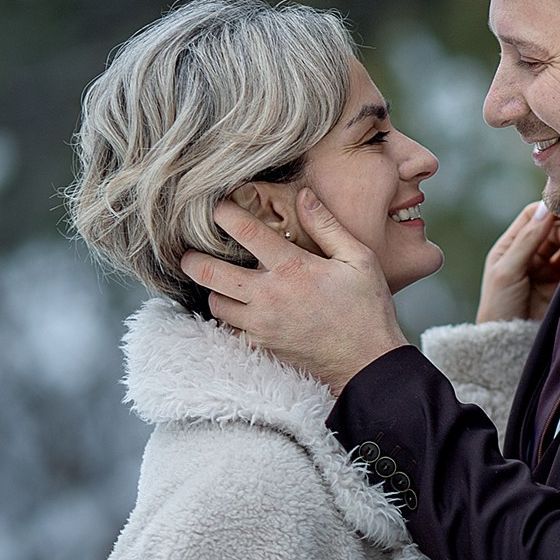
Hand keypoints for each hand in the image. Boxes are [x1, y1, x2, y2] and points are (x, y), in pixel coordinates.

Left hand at [179, 188, 406, 393]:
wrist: (367, 363)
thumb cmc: (367, 310)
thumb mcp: (359, 260)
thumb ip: (328, 226)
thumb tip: (303, 195)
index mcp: (292, 269)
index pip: (244, 231)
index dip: (224, 212)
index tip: (217, 206)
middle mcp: (268, 296)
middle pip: (209, 271)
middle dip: (192, 257)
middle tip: (192, 251)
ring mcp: (261, 324)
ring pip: (214, 302)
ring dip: (214, 289)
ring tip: (223, 281)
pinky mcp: (261, 347)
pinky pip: (228, 330)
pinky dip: (228, 318)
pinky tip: (241, 309)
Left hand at [479, 202, 559, 323]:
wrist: (507, 342)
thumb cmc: (498, 307)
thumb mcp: (507, 270)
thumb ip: (527, 239)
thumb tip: (545, 210)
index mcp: (511, 246)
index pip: (533, 217)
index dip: (548, 211)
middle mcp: (530, 254)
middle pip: (553, 230)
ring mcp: (547, 269)